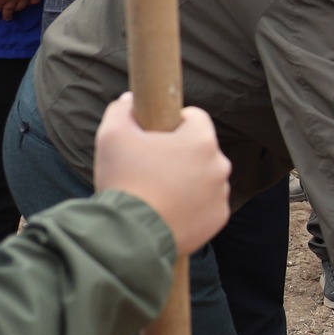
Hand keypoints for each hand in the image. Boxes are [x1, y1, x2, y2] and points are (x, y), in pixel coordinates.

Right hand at [93, 93, 232, 254]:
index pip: (194, 117)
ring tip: (158, 191)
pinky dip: (192, 205)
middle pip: (200, 149)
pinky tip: (169, 209)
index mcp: (201, 140)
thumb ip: (121, 110)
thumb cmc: (124, 180)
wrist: (130, 234)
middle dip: (180, 153)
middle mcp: (219, 165)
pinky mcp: (219, 218)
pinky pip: (207, 204)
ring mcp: (221, 194)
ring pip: (205, 177)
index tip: (154, 135)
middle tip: (151, 167)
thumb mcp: (112, 136)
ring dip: (188, 179)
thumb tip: (130, 100)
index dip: (172, 122)